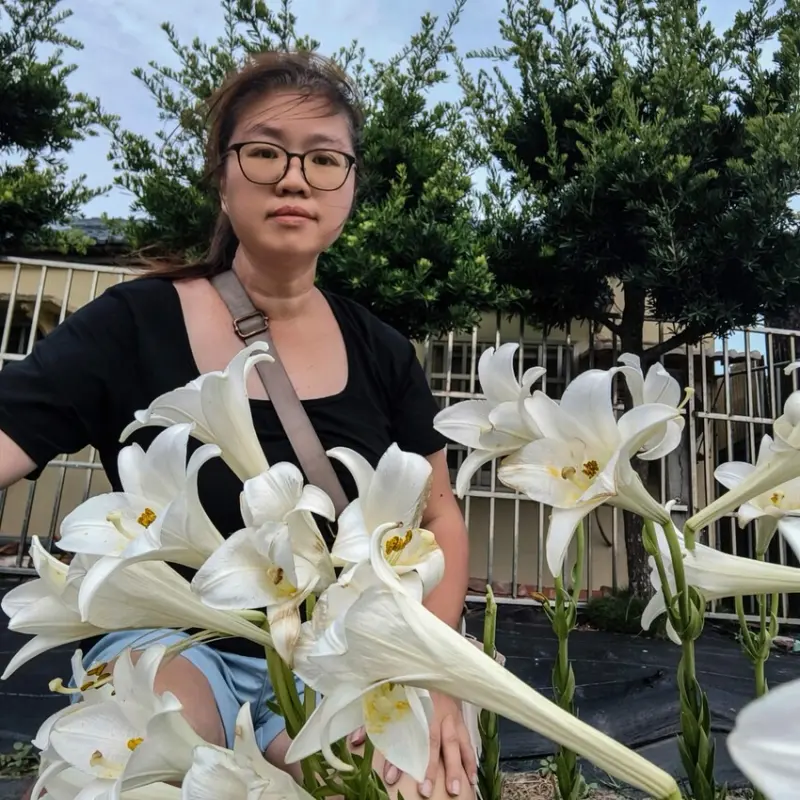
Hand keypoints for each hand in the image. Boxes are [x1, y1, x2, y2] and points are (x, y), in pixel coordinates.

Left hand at [350, 691, 476, 796]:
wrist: (433, 661)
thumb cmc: (409, 679)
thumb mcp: (387, 690)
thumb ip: (373, 716)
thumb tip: (354, 741)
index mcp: (417, 705)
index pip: (409, 733)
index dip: (400, 757)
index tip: (391, 777)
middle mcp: (436, 712)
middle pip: (434, 742)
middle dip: (431, 768)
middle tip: (425, 791)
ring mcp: (451, 715)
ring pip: (455, 742)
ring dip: (455, 767)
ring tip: (455, 790)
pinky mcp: (461, 717)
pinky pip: (467, 739)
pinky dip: (470, 758)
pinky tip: (472, 776)